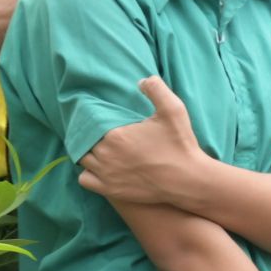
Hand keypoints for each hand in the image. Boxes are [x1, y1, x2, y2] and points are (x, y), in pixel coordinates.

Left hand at [78, 78, 209, 206]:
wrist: (187, 180)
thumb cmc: (180, 144)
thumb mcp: (173, 110)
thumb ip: (156, 89)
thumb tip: (142, 80)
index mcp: (115, 135)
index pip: (90, 123)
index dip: (93, 118)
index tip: (100, 116)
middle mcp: (106, 155)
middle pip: (85, 141)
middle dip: (91, 134)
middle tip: (102, 130)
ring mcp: (106, 175)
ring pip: (82, 160)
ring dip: (89, 152)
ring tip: (101, 147)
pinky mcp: (111, 190)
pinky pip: (85, 179)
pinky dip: (88, 172)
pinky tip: (101, 166)